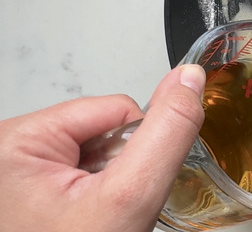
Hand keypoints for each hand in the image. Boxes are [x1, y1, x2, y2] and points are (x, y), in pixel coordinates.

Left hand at [0, 64, 205, 231]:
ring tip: (93, 221)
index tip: (124, 189)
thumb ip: (166, 133)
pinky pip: (74, 172)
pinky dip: (89, 196)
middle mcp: (8, 149)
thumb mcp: (129, 197)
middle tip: (105, 213)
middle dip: (119, 169)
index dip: (139, 149)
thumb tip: (189, 78)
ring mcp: (12, 171)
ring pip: (92, 153)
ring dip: (106, 184)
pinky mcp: (20, 189)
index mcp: (18, 138)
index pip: (116, 108)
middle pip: (102, 130)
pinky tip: (84, 222)